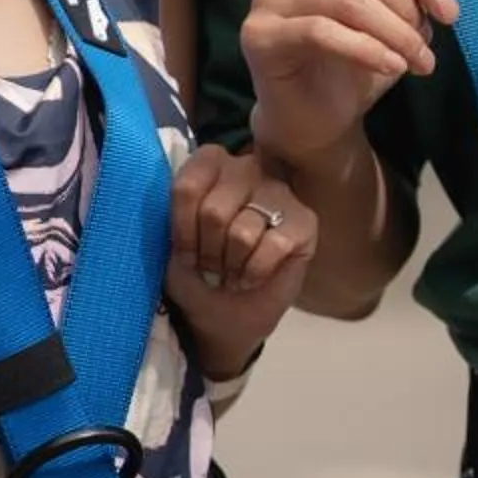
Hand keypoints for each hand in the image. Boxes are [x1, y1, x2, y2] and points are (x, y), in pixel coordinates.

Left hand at [165, 143, 317, 360]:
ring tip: (231, 273)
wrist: (222, 314)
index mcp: (211, 163)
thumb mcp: (172, 242)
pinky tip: (251, 278)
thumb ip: (173, 214)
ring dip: (231, 265)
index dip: (182, 230)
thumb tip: (176, 205)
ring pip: (242, 233)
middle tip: (211, 268)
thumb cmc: (196, 271)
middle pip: (213, 212)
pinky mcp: (305, 222)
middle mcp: (248, 168)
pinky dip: (255, 272)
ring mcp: (280, 192)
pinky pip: (273, 247)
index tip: (186, 252)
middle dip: (207, 253)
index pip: (188, 187)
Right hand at [241, 0, 457, 167]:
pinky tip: (391, 68)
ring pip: (350, 0)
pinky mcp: (258, 32)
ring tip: (418, 63)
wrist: (315, 116)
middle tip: (427, 47)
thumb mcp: (390, 10)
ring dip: (396, 35)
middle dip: (408, 8)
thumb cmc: (353, 57)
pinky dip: (368, 50)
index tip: (450, 12)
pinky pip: (323, 32)